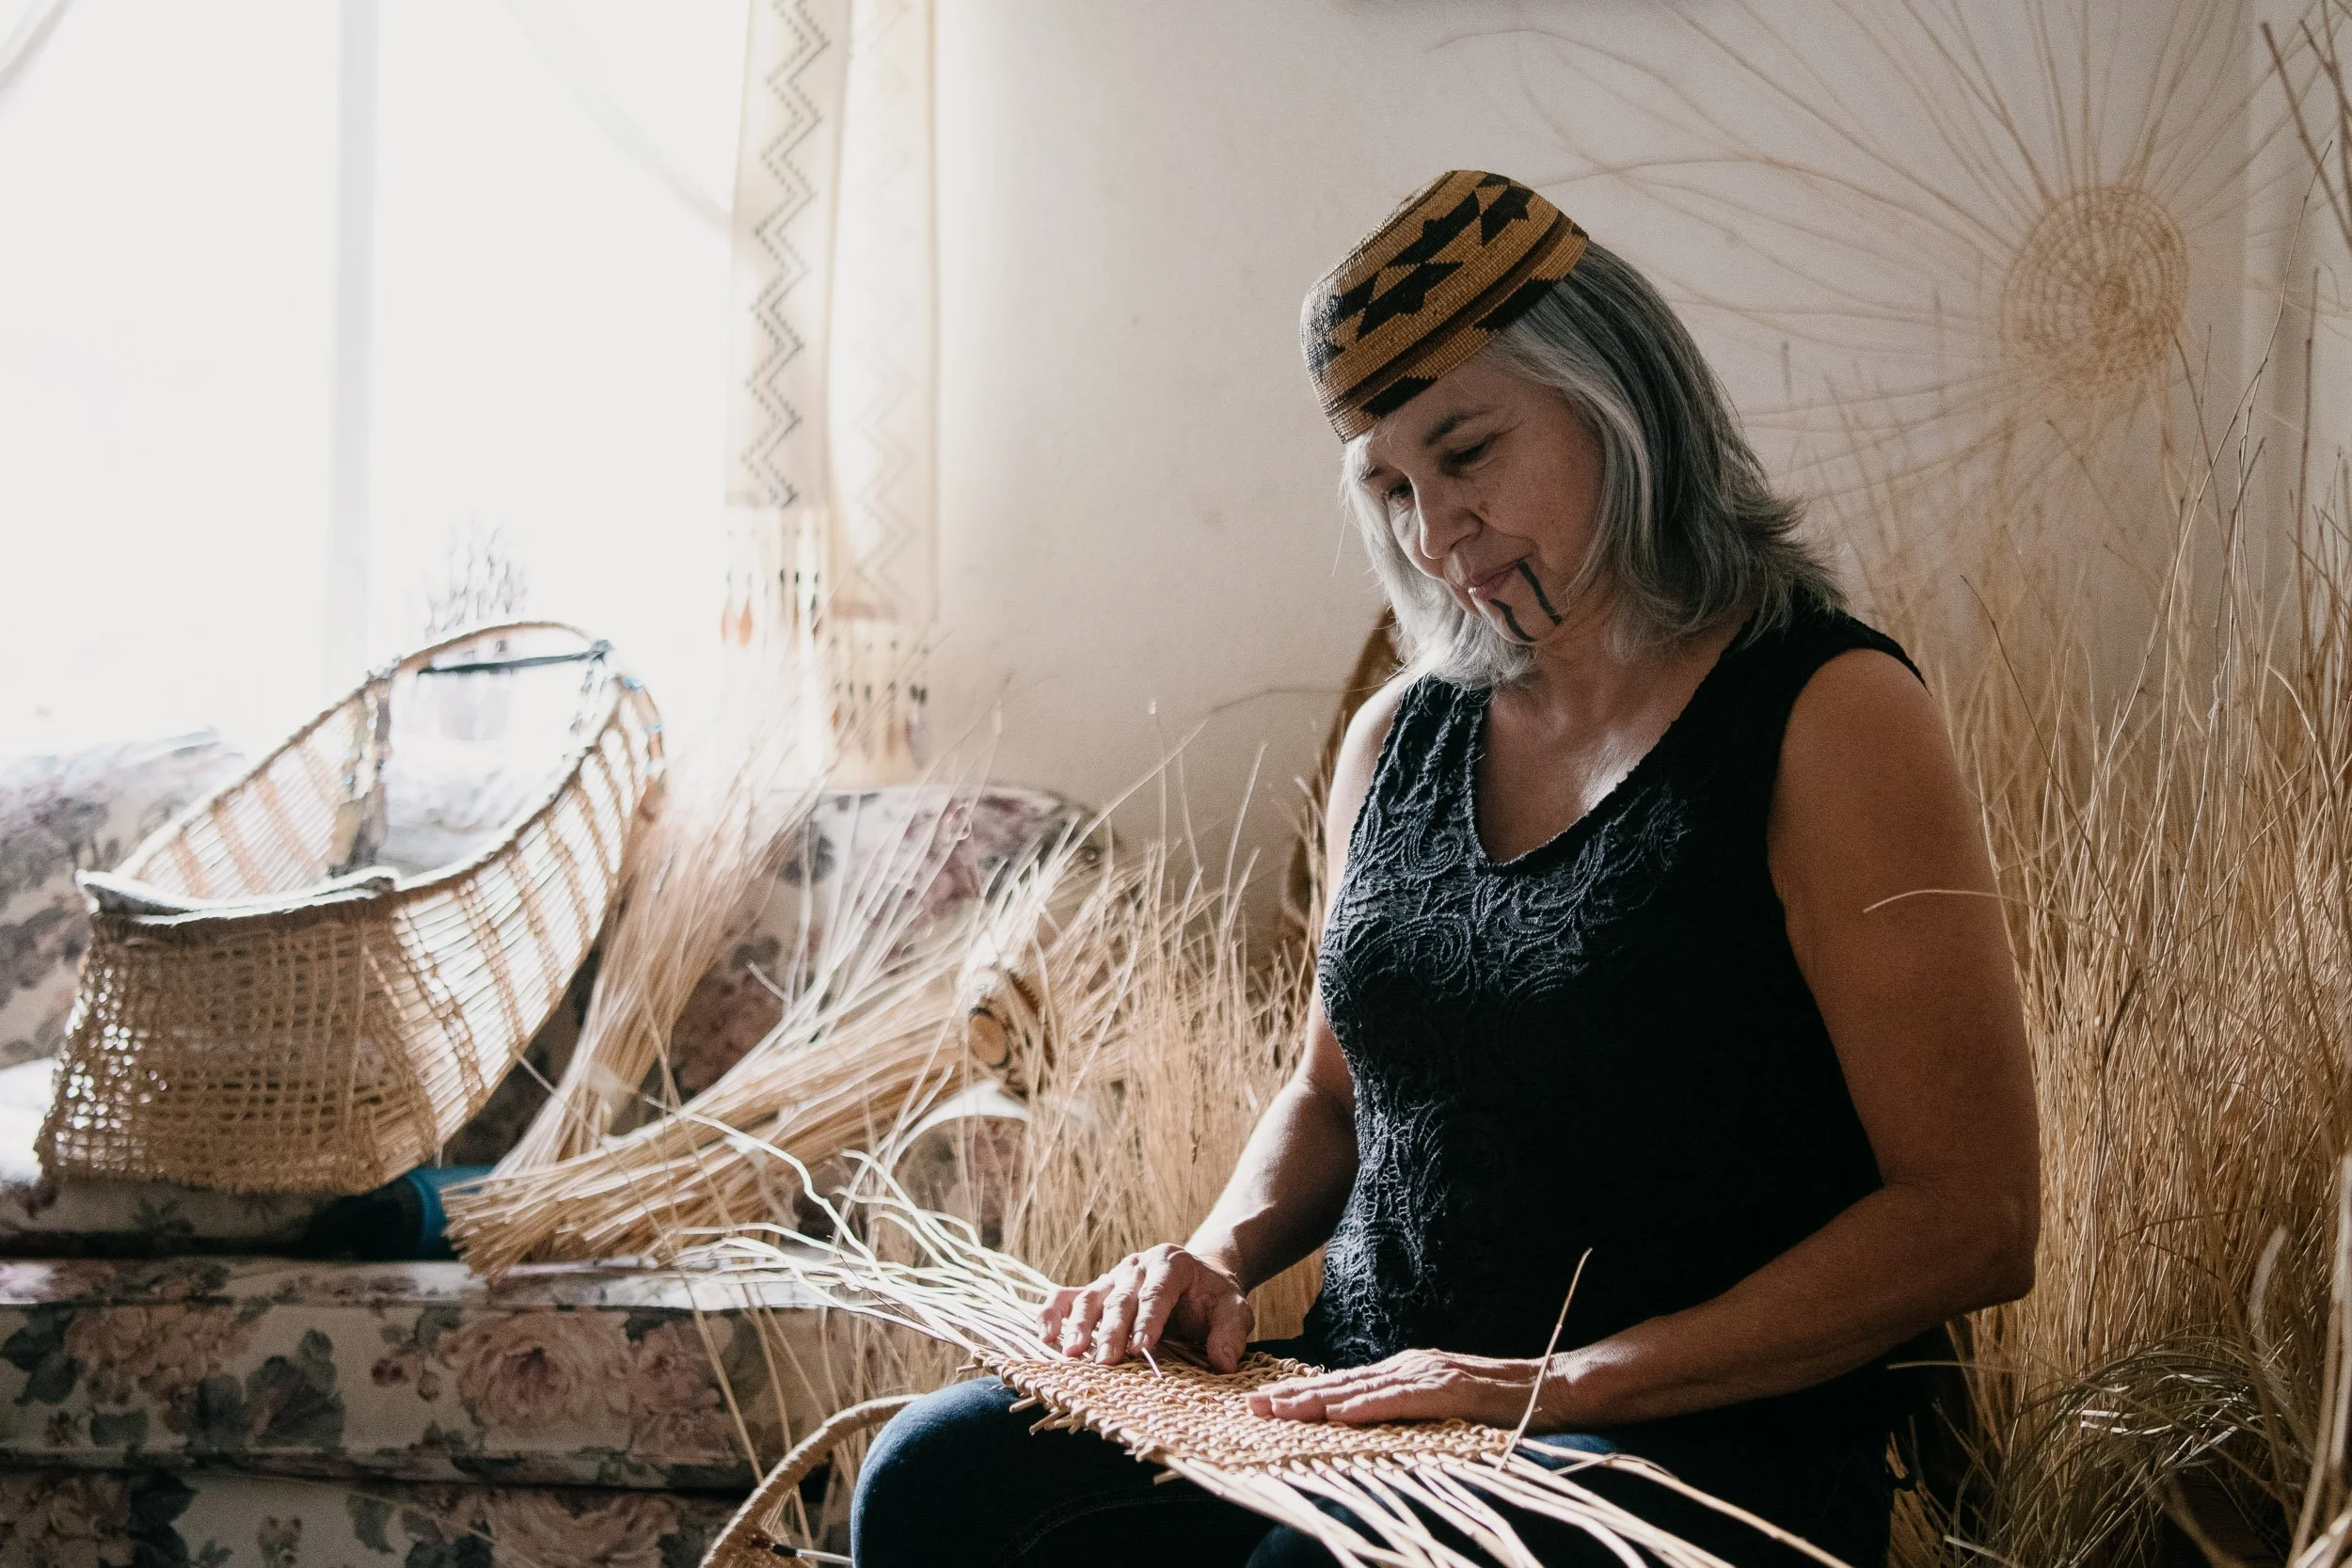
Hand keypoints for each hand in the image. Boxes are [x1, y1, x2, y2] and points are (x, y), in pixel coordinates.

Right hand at [1036, 1244, 1254, 1371]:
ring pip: (1091, 1297)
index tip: (1140, 1349)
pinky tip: (1045, 1335)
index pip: (1156, 1293)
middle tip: (1105, 1362)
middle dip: (1112, 1331)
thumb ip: (1230, 1334)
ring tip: (1072, 1353)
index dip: (1147, 1321)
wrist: (1201, 1278)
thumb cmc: (1214, 1299)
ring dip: (1079, 1325)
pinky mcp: (1098, 1289)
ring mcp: (1114, 1276)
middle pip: (1121, 1298)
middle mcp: (1138, 1266)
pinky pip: (1068, 1296)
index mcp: (1172, 1264)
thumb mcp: (1234, 1310)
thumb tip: (1224, 1363)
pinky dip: (1053, 1313)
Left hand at [1248, 1348, 1549, 1426]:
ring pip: (1361, 1389)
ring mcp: (1428, 1374)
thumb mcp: (1442, 1404)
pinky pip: (1400, 1400)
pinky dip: (1368, 1407)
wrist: (1551, 1387)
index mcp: (1406, 1370)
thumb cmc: (1499, 1403)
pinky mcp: (1448, 1389)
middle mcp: (1410, 1366)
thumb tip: (1364, 1423)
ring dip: (1317, 1400)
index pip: (1344, 1384)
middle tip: (1251, 1405)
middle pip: (1342, 1383)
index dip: (1303, 1394)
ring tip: (1280, 1410)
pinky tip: (1341, 1413)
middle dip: (1294, 1396)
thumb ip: (1406, 1407)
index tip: (1264, 1403)